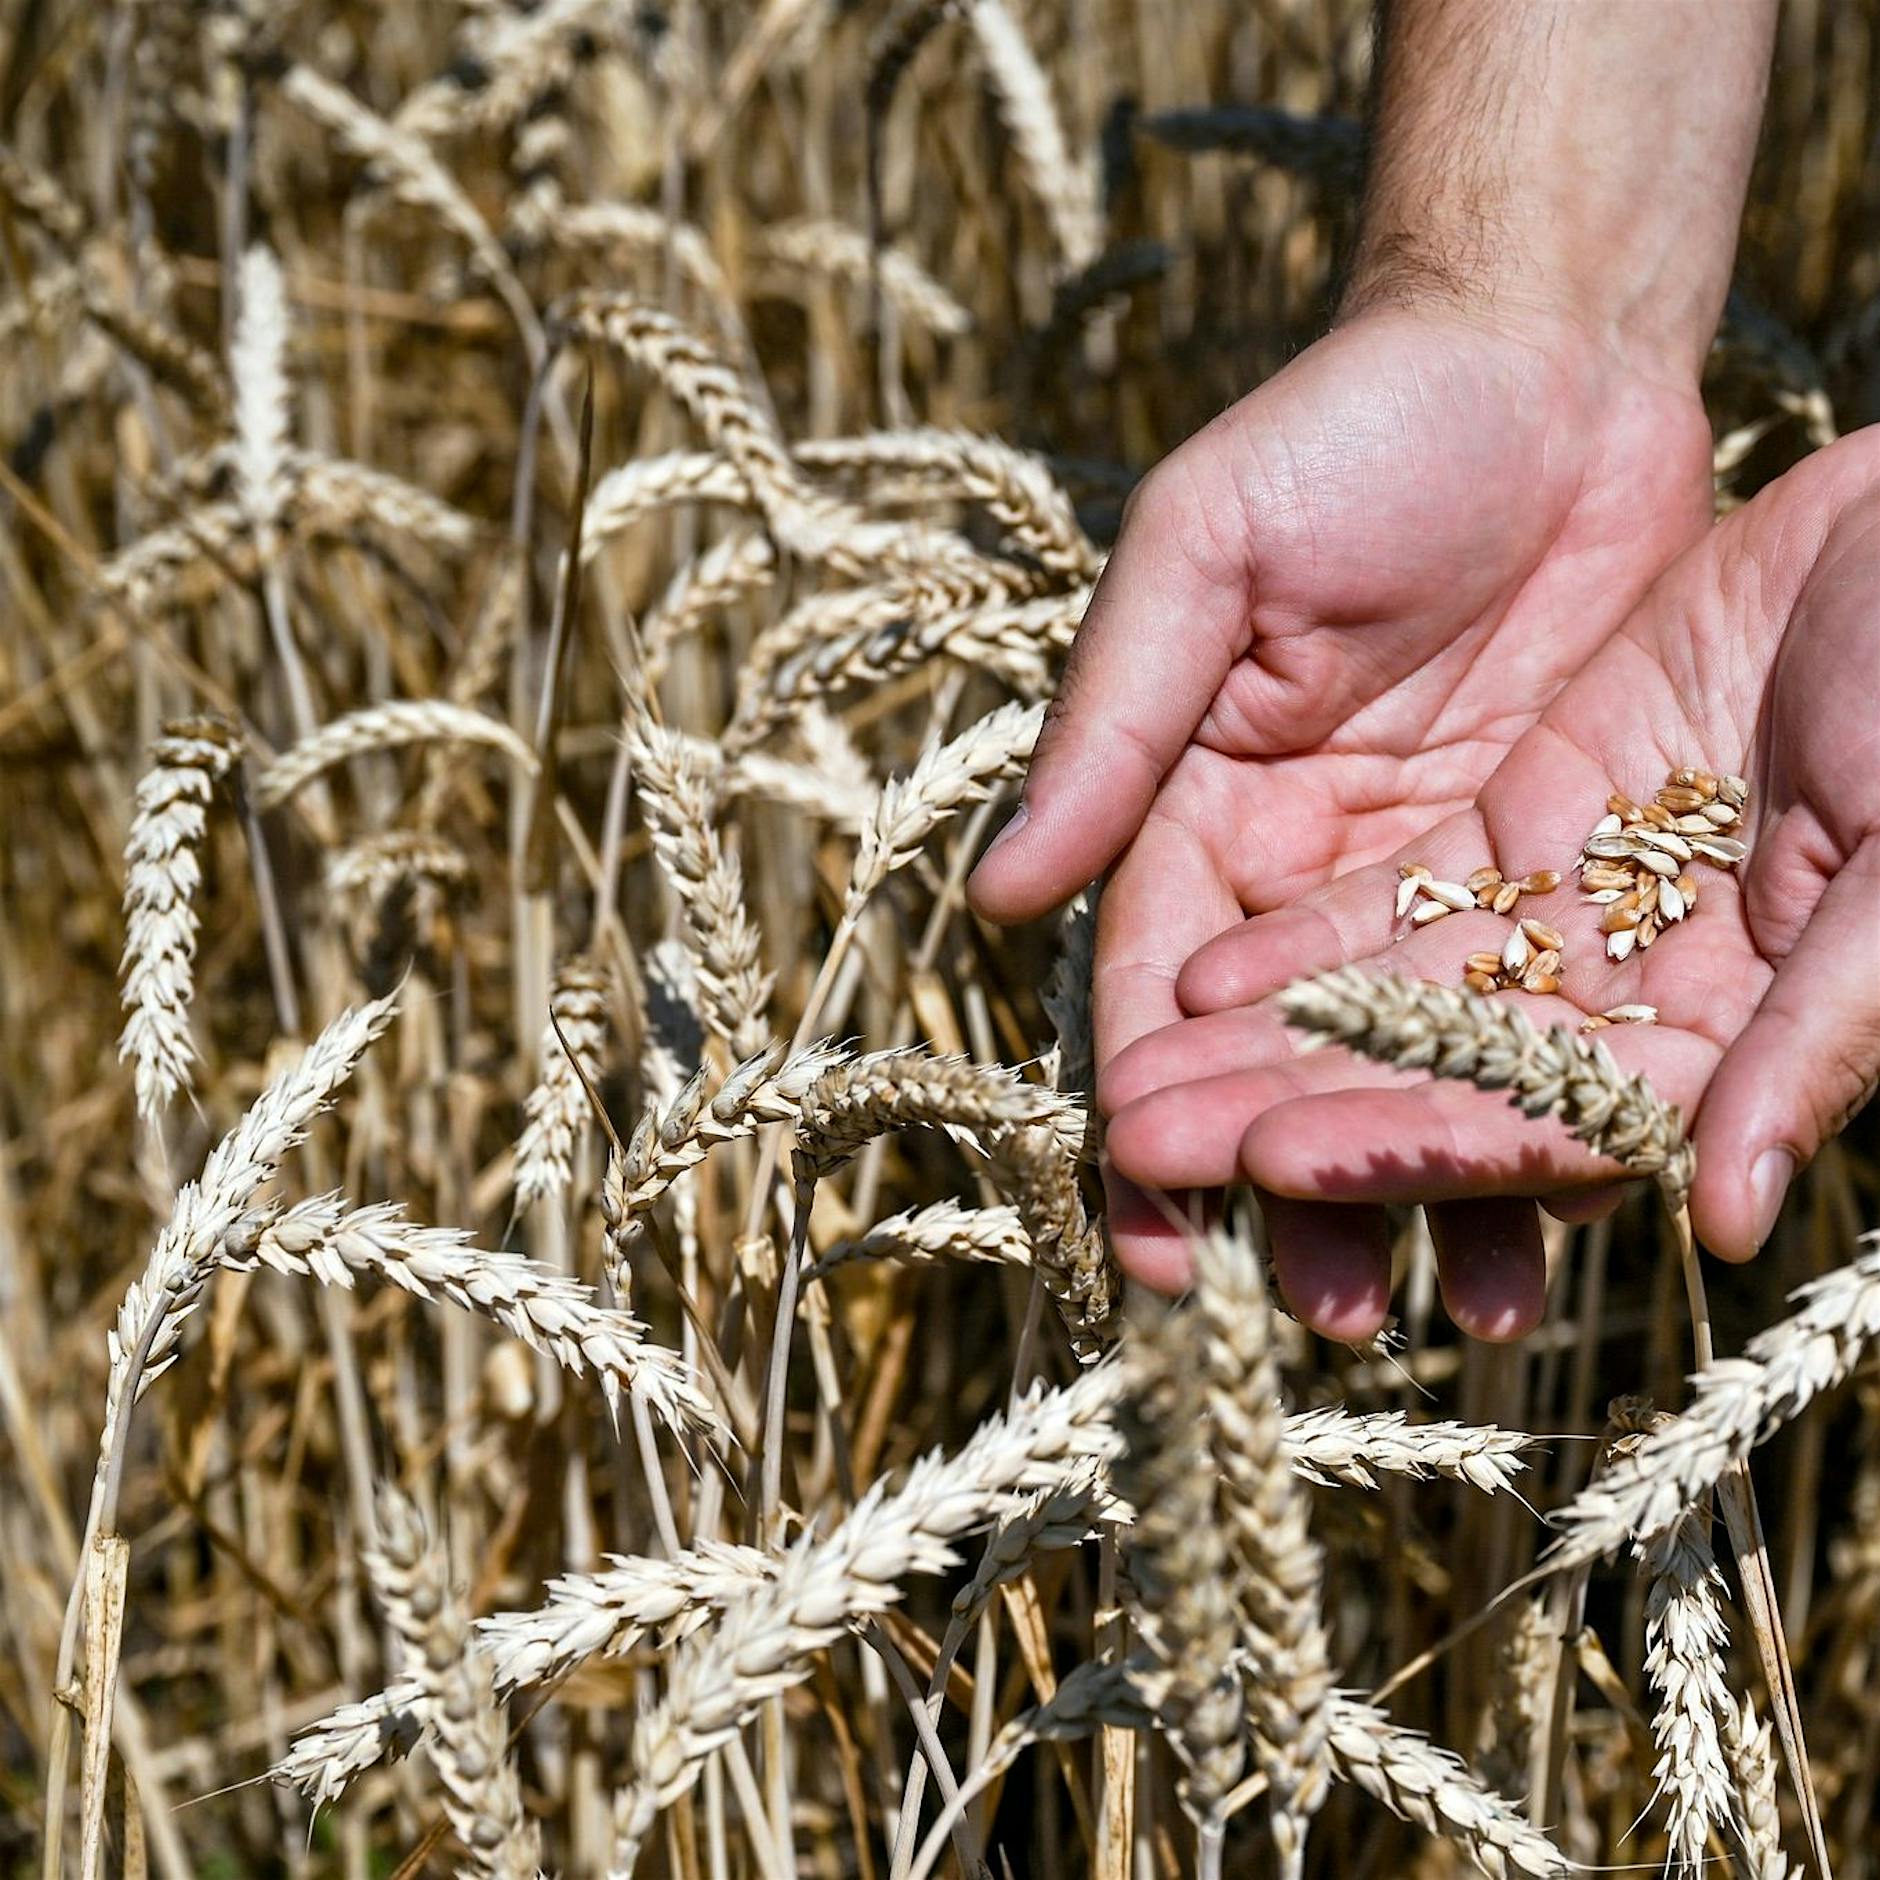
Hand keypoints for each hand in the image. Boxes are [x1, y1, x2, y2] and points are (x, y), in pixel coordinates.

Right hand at [969, 300, 1714, 1326]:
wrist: (1544, 358)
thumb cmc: (1347, 431)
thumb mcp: (1203, 560)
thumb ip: (1112, 728)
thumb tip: (994, 900)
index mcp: (1195, 805)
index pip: (1158, 983)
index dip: (1153, 1104)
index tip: (1153, 1224)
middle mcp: (1299, 867)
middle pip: (1285, 1056)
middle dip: (1292, 1187)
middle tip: (1315, 1317)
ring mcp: (1426, 877)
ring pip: (1412, 1061)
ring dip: (1425, 1182)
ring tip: (1463, 1307)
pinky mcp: (1542, 867)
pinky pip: (1535, 1009)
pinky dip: (1545, 1102)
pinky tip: (1575, 1199)